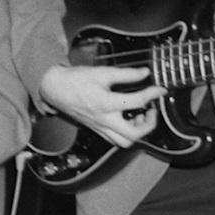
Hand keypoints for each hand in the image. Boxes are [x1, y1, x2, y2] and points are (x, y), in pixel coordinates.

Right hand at [38, 61, 159, 149]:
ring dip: (137, 133)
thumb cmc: (75, 80)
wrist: (54, 88)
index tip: (160, 90)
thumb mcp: (102, 72)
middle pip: (133, 134)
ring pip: (123, 142)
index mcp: (105, 103)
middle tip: (151, 111)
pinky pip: (114, 139)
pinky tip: (127, 120)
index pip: (137, 102)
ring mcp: (99, 127)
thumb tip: (144, 73)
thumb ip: (126, 74)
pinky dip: (125, 133)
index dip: (152, 94)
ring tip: (140, 118)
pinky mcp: (95, 128)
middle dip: (148, 125)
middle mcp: (103, 119)